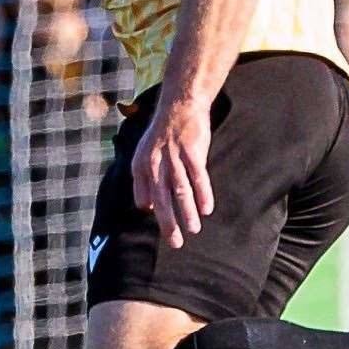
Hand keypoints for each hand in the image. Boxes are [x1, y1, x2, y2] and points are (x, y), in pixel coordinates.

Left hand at [131, 96, 213, 249]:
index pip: (143, 197)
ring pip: (181, 191)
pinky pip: (198, 178)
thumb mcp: (145, 154)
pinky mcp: (192, 152)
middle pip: (162, 199)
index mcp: (140, 165)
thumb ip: (144, 180)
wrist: (180, 106)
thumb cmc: (163, 134)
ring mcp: (174, 157)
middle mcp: (155, 163)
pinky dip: (203, 194)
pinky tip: (207, 209)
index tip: (165, 227)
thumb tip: (147, 207)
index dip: (154, 213)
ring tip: (194, 230)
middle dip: (169, 223)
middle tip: (176, 242)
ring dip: (188, 213)